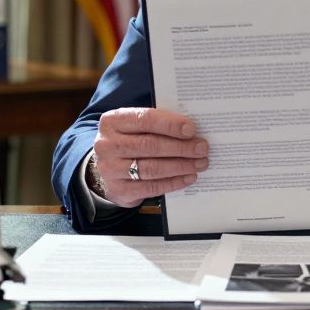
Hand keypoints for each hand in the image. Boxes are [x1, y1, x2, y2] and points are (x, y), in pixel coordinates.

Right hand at [92, 107, 208, 206]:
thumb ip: (157, 125)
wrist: (108, 168)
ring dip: (180, 166)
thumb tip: (191, 131)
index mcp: (113, 121)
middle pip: (150, 145)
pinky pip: (152, 187)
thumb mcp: (135, 128)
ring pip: (152, 168)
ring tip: (199, 163)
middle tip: (202, 148)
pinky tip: (188, 177)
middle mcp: (107, 145)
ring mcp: (111, 169)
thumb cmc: (130, 141)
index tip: (191, 129)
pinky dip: (173, 182)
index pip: (145, 119)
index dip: (170, 124)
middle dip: (180, 147)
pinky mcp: (119, 190)